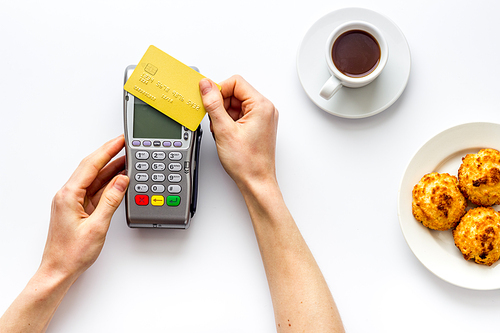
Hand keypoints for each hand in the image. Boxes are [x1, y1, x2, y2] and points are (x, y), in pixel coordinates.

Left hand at [40, 135, 128, 281]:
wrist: (59, 270)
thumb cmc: (71, 253)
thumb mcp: (97, 226)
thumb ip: (111, 200)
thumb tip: (121, 181)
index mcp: (68, 195)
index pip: (90, 165)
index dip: (107, 150)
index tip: (119, 141)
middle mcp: (68, 195)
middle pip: (91, 168)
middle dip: (109, 155)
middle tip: (125, 145)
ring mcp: (73, 201)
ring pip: (94, 179)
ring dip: (111, 169)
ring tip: (127, 160)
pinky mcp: (78, 209)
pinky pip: (95, 190)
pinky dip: (108, 183)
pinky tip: (119, 180)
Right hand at [199, 75, 278, 190]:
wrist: (256, 182)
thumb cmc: (247, 162)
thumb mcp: (224, 130)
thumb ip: (213, 104)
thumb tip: (206, 86)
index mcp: (261, 106)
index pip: (236, 82)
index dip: (219, 90)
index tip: (208, 100)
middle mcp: (265, 110)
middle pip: (235, 93)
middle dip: (221, 105)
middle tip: (216, 121)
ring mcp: (262, 119)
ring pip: (235, 105)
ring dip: (223, 115)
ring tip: (222, 132)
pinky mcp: (257, 127)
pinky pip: (239, 115)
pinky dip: (229, 123)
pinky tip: (226, 135)